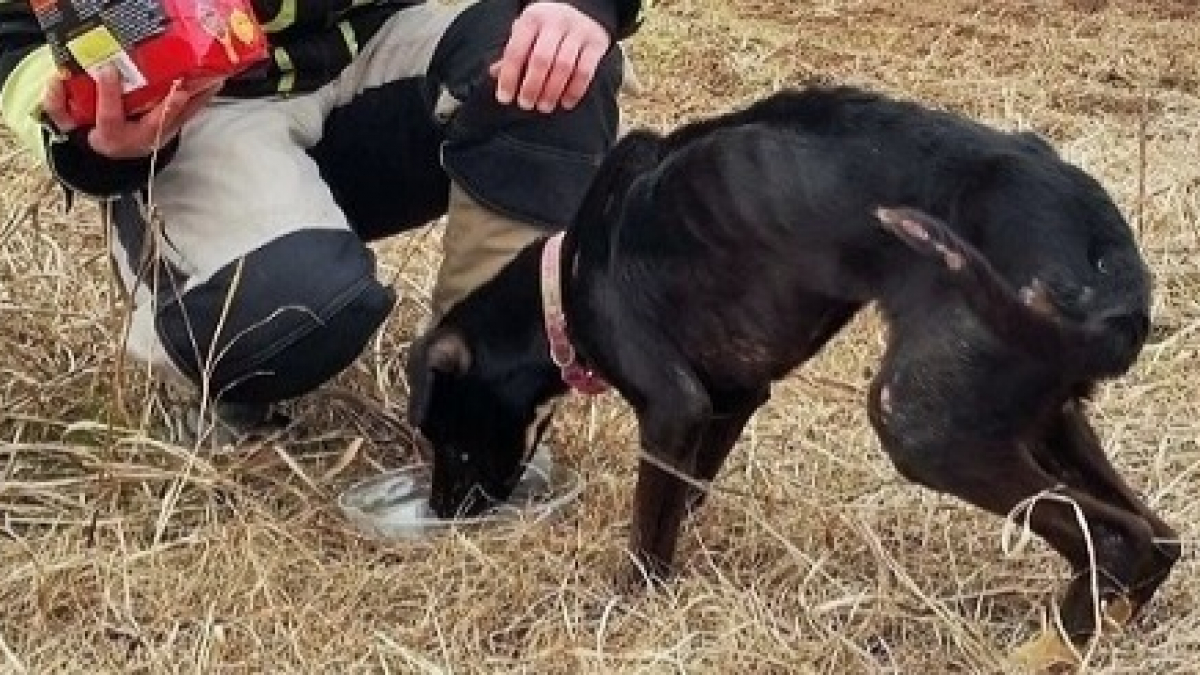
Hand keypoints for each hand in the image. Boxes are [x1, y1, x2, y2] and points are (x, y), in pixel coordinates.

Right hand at [42, 65, 223, 158]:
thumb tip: (56, 81)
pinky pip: (190, 115)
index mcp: (112, 136)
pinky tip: (214, 84)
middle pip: (155, 123)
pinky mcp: (173, 130)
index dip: (108, 94)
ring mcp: (159, 136)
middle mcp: (140, 139)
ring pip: (180, 119)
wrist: (112, 155)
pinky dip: (202, 100)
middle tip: (179, 89)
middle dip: (168, 107)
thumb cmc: (91, 132)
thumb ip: (57, 105)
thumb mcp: (67, 123)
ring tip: (209, 81)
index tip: (108, 70)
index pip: (110, 116)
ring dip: (196, 100)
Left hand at [491, 2, 610, 112]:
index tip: (504, 98)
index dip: (509, 77)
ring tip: (544, 106)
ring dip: (552, 91)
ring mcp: (578, 31)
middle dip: (531, 86)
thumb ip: (513, 53)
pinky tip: (566, 103)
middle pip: (541, 60)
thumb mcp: (528, 32)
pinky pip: (585, 71)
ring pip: (564, 67)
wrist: (584, 9)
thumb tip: (494, 74)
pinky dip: (575, 91)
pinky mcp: (597, 43)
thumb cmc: (548, 28)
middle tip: (526, 104)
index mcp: (533, 18)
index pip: (516, 50)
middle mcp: (556, 22)